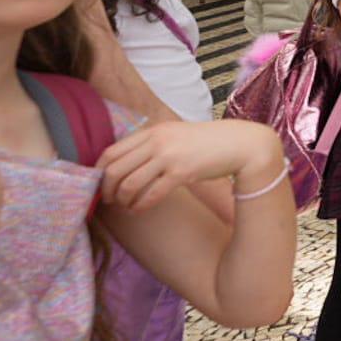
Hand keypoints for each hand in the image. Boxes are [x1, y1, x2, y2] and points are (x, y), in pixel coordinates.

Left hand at [98, 120, 281, 212]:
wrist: (241, 143)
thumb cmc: (209, 142)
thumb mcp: (177, 134)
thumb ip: (153, 144)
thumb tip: (128, 163)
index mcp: (153, 131)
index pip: (111, 151)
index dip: (99, 172)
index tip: (100, 184)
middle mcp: (157, 141)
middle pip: (114, 170)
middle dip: (106, 190)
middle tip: (109, 200)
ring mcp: (169, 156)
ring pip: (129, 184)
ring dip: (122, 200)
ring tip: (126, 206)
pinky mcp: (182, 172)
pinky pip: (151, 195)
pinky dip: (140, 206)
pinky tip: (139, 210)